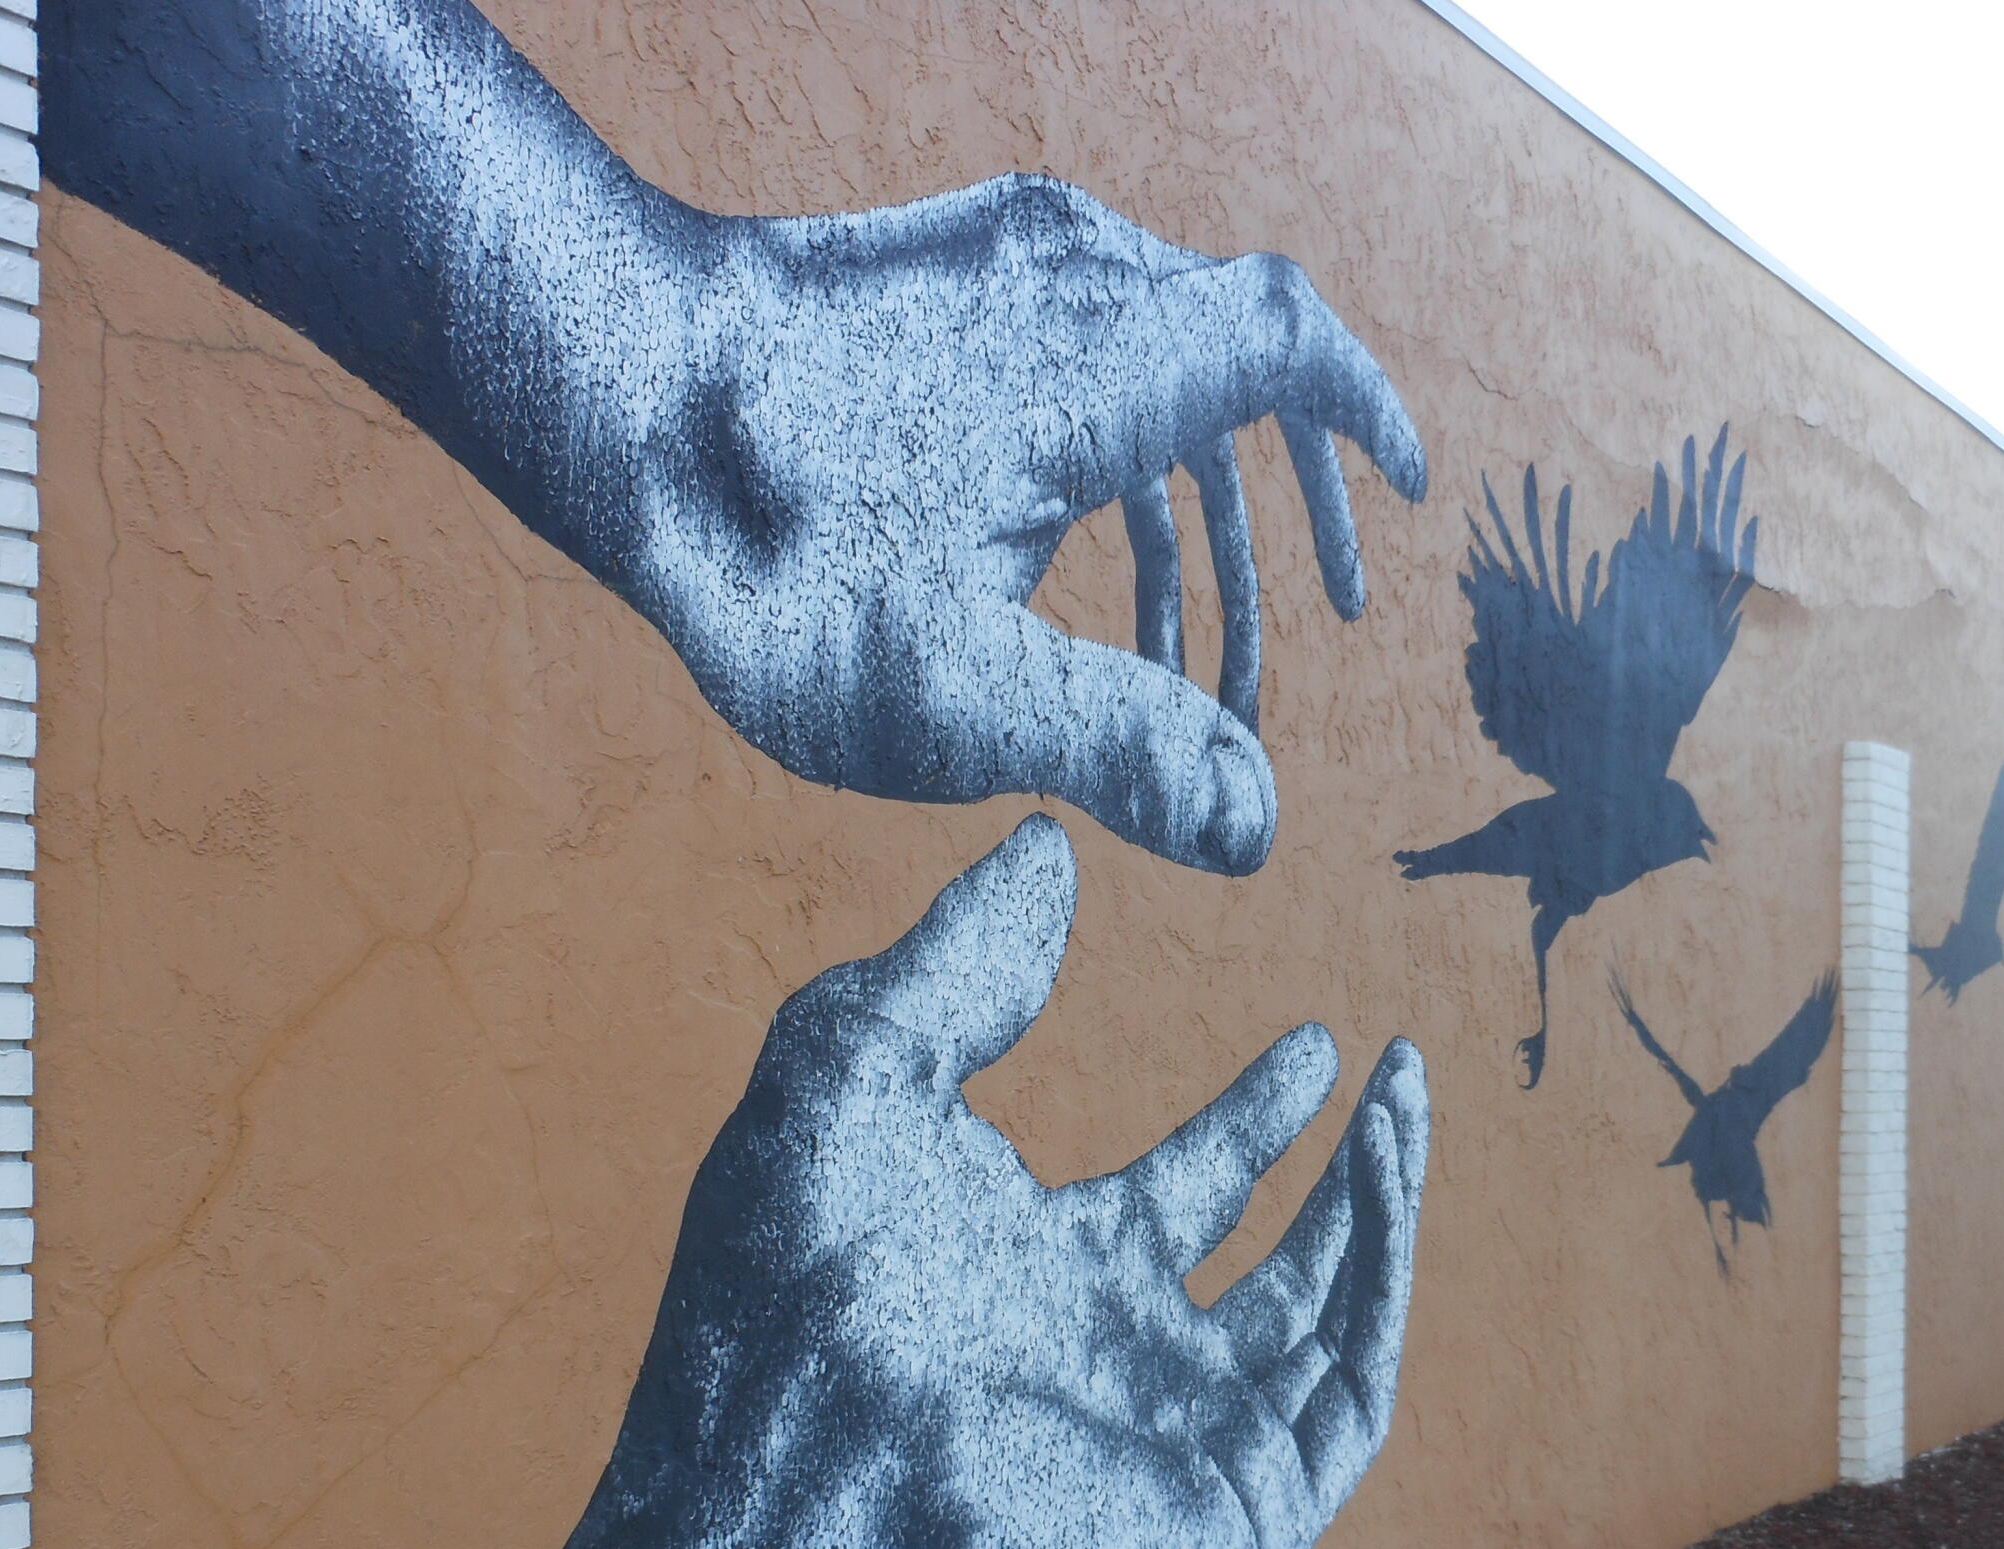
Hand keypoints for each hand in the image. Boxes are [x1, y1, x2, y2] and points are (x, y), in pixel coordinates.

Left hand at [381, 816, 1428, 1548]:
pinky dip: (1382, 1287)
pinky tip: (1387, 1172)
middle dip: (1331, 1167)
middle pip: (1259, 1262)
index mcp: (1019, 1281)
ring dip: (1375, 1206)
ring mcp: (1173, 1447)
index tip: (1311, 1044)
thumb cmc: (791, 1323)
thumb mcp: (843, 1093)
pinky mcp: (1236, 1524)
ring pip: (1321, 1321)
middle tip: (1388, 1069)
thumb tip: (1038, 846)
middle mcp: (1106, 1365)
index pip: (1169, 1194)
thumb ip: (946, 966)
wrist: (802, 1547)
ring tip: (1404, 1089)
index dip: (1248, 1118)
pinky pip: (1345, 1397)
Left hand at [608, 176, 1428, 873]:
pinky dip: (1107, 460)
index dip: (1365, 413)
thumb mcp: (951, 689)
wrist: (593, 386)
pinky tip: (1060, 567)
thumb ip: (1119, 750)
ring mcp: (995, 262)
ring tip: (1183, 659)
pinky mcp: (929, 277)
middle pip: (1233, 369)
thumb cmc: (766, 549)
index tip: (1410, 489)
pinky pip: (1067, 355)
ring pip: (1148, 370)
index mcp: (1110, 361)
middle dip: (1278, 521)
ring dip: (1185, 515)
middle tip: (1302, 643)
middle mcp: (1071, 280)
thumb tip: (1255, 831)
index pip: (1290, 341)